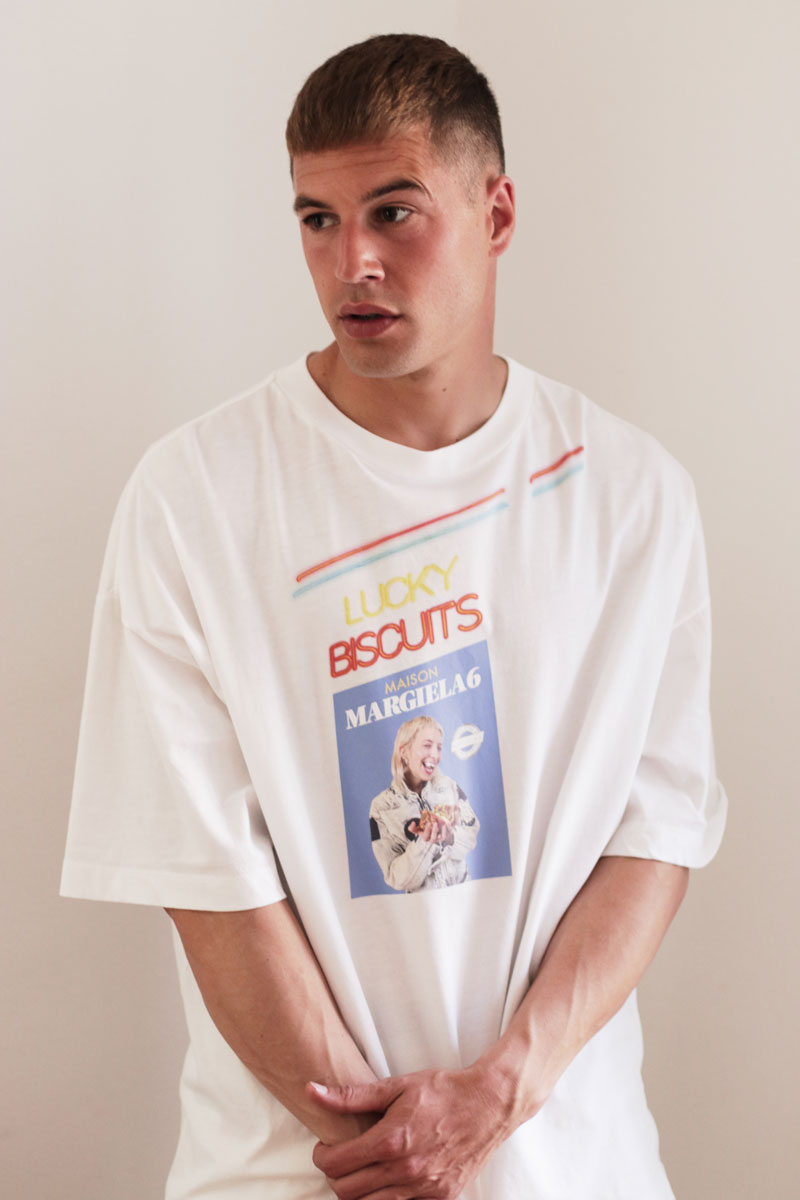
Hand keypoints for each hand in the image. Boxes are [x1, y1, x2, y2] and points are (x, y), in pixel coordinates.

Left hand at [307, 1067, 513, 1198]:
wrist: (489, 1104)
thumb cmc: (443, 1091)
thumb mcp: (397, 1086)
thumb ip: (351, 1096)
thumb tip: (312, 1091)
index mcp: (391, 1141)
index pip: (336, 1165)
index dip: (322, 1156)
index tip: (326, 1147)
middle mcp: (405, 1171)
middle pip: (347, 1191)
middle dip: (336, 1175)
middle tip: (342, 1157)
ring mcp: (424, 1189)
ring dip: (359, 1189)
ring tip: (364, 1167)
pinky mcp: (440, 1198)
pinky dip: (387, 1197)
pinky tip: (389, 1177)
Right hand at [409, 816, 453, 844]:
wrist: (432, 829)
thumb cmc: (424, 829)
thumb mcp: (417, 829)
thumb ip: (412, 828)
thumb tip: (412, 823)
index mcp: (426, 838)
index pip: (426, 836)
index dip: (427, 830)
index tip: (428, 823)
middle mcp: (433, 839)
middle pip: (434, 838)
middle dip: (434, 831)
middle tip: (435, 823)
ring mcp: (440, 838)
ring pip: (443, 837)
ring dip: (444, 831)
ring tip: (443, 823)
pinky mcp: (447, 835)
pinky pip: (449, 832)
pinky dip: (450, 827)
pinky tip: (449, 822)